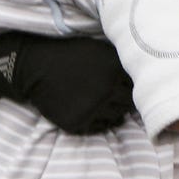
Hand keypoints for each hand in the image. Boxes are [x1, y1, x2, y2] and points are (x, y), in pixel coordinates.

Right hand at [0, 32, 134, 133]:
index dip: (131, 88)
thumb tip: (140, 73)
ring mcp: (92, 109)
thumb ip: (120, 63)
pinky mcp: (77, 123)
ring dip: (113, 112)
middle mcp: (107, 91)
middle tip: (116, 98)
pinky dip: (99, 122)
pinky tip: (93, 111)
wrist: (38, 66)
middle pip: (127, 104)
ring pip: (115, 118)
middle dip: (124, 101)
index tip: (125, 87)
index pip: (135, 87)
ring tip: (103, 104)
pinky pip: (98, 128)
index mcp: (115, 71)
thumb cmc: (72, 55)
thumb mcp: (100, 50)